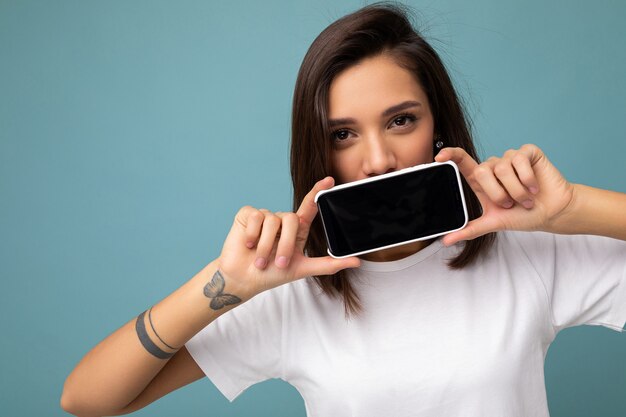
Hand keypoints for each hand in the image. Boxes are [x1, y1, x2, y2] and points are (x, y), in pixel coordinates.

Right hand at [217, 177, 360, 297]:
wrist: (243, 279)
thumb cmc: (271, 274)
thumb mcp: (302, 269)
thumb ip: (329, 264)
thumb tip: (357, 262)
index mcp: (296, 229)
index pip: (309, 205)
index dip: (318, 191)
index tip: (330, 180)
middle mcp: (282, 219)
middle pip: (291, 218)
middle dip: (284, 244)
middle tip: (277, 264)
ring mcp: (264, 215)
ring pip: (272, 220)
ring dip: (266, 245)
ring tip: (260, 260)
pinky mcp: (247, 214)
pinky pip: (255, 217)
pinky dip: (252, 235)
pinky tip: (248, 245)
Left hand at [435, 144, 574, 244]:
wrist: (552, 213)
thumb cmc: (522, 216)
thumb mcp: (493, 223)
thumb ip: (469, 229)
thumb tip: (445, 241)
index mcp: (481, 180)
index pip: (461, 161)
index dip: (450, 155)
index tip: (439, 157)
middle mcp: (493, 166)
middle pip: (482, 170)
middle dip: (498, 193)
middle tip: (511, 204)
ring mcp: (510, 158)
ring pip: (503, 168)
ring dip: (516, 190)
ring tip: (526, 199)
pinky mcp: (527, 152)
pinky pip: (520, 160)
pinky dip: (528, 179)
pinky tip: (535, 187)